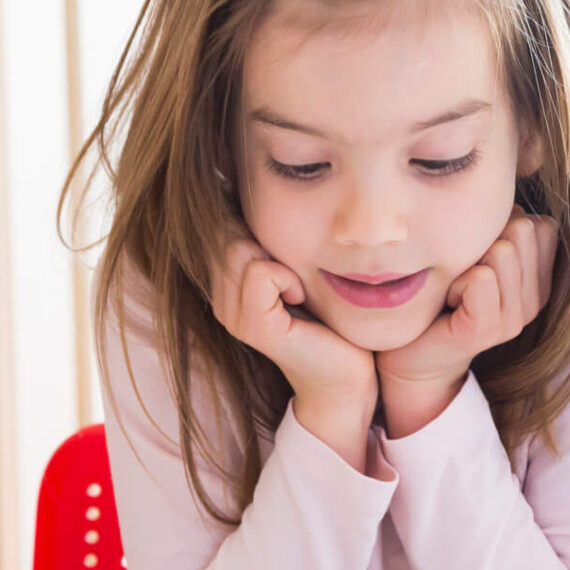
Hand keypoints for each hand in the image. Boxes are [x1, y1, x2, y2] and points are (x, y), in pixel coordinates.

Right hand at [209, 228, 375, 410]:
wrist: (347, 374)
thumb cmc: (328, 319)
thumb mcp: (294, 271)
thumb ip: (271, 243)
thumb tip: (253, 196)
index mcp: (227, 285)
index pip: (221, 228)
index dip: (252, 228)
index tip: (285, 259)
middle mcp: (222, 301)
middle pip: (229, 236)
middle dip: (266, 242)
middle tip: (296, 275)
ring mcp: (233, 317)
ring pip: (240, 250)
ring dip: (280, 260)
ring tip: (298, 288)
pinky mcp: (255, 327)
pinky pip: (260, 273)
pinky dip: (287, 278)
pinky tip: (300, 298)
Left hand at [377, 206, 557, 407]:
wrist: (414, 354)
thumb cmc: (443, 295)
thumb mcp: (478, 255)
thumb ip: (502, 227)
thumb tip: (513, 191)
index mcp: (540, 278)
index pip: (541, 224)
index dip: (502, 229)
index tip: (480, 258)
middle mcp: (536, 298)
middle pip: (521, 229)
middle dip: (482, 242)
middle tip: (464, 275)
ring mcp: (515, 317)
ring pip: (501, 250)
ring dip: (466, 263)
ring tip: (455, 290)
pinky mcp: (488, 329)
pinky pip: (480, 277)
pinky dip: (456, 282)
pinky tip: (448, 303)